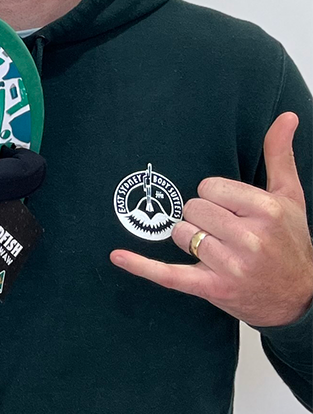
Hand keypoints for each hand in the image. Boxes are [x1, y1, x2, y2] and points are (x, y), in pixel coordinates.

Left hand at [110, 112, 312, 326]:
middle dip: (203, 217)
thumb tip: (286, 115)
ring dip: (191, 239)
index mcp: (266, 210)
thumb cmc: (290, 242)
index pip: (208, 186)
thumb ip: (279, 154)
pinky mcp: (214, 288)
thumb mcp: (290, 197)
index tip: (233, 209)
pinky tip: (118, 256)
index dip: (215, 196)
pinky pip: (169, 274)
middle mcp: (250, 238)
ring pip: (180, 233)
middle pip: (192, 208)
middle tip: (228, 232)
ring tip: (220, 250)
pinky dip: (142, 266)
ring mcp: (231, 266)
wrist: (300, 298)